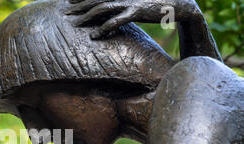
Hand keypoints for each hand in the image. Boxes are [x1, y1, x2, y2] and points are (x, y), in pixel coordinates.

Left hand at [66, 0, 201, 38]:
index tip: (70, 0)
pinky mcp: (137, 11)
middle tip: (66, 11)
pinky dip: (103, 28)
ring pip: (102, 8)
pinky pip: (116, 21)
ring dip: (86, 16)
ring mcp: (130, 0)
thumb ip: (124, 0)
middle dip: (79, 5)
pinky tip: (93, 36)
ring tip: (75, 24)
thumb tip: (113, 6)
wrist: (180, 2)